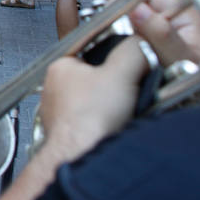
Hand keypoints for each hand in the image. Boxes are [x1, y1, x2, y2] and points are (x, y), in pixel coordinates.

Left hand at [36, 36, 149, 163]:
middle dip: (116, 79)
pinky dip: (106, 121)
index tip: (129, 53)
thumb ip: (134, 50)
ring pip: (94, 99)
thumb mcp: (120, 74)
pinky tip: (118, 125)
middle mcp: (55, 89)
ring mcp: (61, 112)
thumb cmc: (87, 121)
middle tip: (133, 85)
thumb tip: (144, 38)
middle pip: (95, 73)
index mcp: (60, 67)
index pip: (88, 46)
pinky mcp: (71, 132)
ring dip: (113, 102)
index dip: (113, 49)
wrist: (79, 161)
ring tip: (127, 107)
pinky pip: (93, 120)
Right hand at [85, 0, 199, 75]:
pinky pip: (134, 21)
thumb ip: (161, 35)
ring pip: (135, 4)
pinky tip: (105, 17)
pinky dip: (117, 16)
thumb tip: (137, 9)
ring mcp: (165, 26)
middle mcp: (174, 15)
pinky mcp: (157, 39)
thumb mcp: (181, 59)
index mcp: (184, 11)